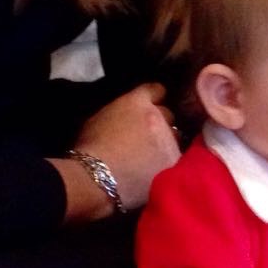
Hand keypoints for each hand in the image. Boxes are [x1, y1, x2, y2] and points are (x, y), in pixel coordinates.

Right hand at [70, 82, 179, 212]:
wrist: (97, 178)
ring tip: (155, 157)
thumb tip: (126, 115)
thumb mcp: (99, 118)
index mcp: (137, 102)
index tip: (152, 105)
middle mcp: (158, 116)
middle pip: (169, 114)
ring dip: (167, 143)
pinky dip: (169, 163)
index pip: (156, 89)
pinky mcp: (175, 162)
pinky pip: (177, 159)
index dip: (154, 98)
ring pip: (176, 138)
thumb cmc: (90, 149)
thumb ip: (120, 111)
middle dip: (161, 122)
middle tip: (150, 136)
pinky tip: (159, 171)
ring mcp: (169, 139)